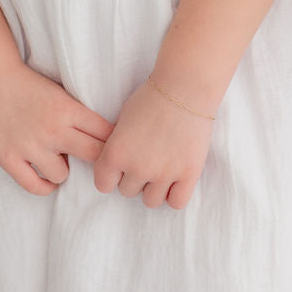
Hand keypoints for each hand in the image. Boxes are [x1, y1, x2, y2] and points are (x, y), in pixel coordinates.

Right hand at [0, 60, 113, 196]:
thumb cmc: (28, 85)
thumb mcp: (61, 93)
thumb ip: (79, 114)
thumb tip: (104, 138)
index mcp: (67, 110)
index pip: (105, 133)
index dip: (113, 141)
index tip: (113, 146)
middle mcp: (52, 130)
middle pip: (93, 155)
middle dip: (97, 158)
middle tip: (92, 159)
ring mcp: (30, 146)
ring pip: (62, 175)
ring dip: (63, 169)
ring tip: (58, 159)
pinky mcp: (10, 159)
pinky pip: (34, 186)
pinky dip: (45, 186)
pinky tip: (48, 178)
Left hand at [93, 78, 214, 209]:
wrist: (184, 88)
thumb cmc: (151, 97)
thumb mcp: (122, 120)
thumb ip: (117, 146)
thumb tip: (117, 165)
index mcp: (115, 153)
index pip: (103, 185)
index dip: (111, 176)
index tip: (120, 168)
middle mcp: (137, 168)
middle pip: (128, 192)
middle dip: (134, 178)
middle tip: (146, 159)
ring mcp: (163, 174)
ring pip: (151, 201)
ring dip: (154, 188)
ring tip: (162, 169)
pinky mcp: (188, 174)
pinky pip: (176, 203)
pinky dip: (175, 194)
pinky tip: (177, 179)